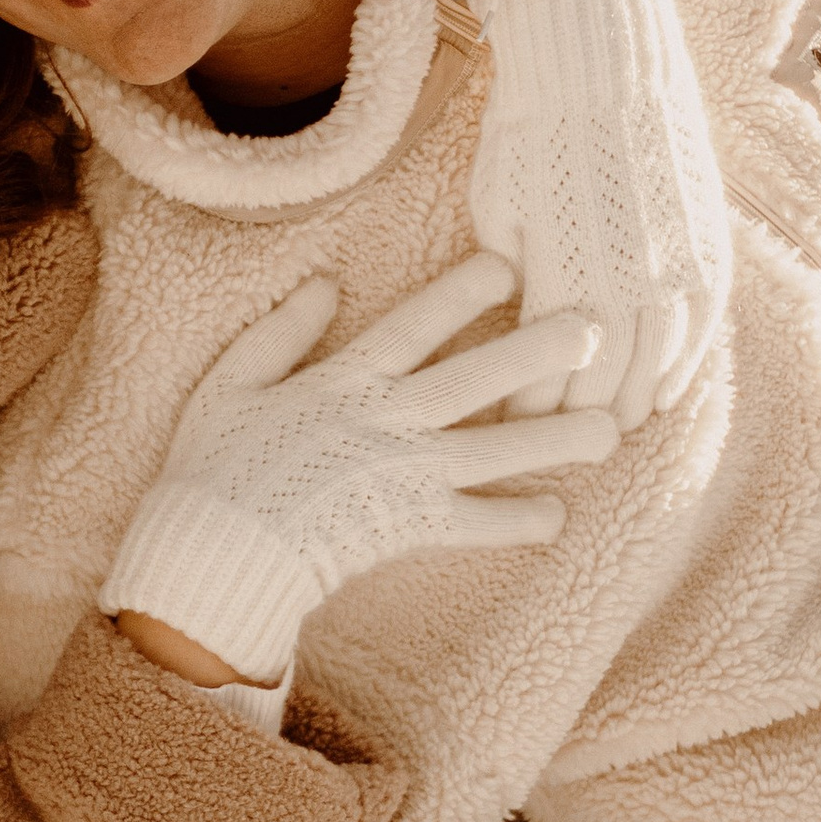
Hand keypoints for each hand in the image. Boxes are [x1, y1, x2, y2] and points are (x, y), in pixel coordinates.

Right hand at [98, 253, 620, 685]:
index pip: (413, 326)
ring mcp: (401, 478)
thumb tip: (324, 283)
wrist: (212, 555)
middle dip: (535, 353)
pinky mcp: (405, 529)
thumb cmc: (212, 467)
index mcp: (343, 383)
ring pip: (491, 451)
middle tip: (593, 331)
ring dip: (552, 439)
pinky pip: (472, 525)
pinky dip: (514, 523)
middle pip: (473, 380)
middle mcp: (384, 424)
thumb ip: (280, 333)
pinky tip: (558, 517)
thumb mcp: (229, 384)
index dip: (461, 294)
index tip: (509, 266)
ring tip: (608, 428)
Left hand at [468, 0, 731, 432]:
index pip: (542, 377)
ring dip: (630, 407)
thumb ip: (507, 277)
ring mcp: (674, 268)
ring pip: (656, 370)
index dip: (526, 413)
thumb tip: (513, 326)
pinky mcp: (708, 247)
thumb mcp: (496, 208)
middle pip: (603, 388)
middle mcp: (624, 284)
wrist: (602, 61)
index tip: (509, 430)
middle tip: (561, 445)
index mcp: (560, 277)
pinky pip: (700, 332)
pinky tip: (661, 394)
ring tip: (611, 430)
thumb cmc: (530, 130)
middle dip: (577, 423)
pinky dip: (680, 370)